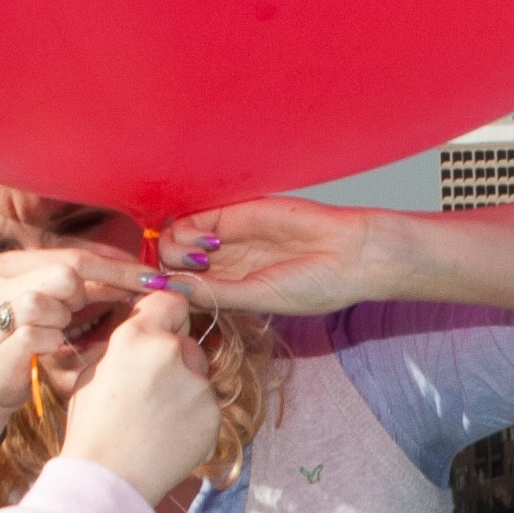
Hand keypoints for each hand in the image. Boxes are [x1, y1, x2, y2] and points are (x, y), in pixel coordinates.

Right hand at [0, 248, 131, 449]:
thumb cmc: (15, 346)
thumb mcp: (43, 307)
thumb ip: (75, 286)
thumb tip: (132, 274)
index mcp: (6, 265)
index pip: (74, 255)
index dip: (117, 267)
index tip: (152, 277)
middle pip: (65, 273)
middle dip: (88, 294)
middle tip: (84, 314)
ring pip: (49, 301)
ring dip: (62, 321)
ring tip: (52, 332)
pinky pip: (40, 336)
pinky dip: (51, 344)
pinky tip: (46, 349)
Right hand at [58, 288, 227, 495]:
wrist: (108, 479)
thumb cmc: (92, 427)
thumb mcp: (94, 372)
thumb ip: (124, 345)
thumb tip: (144, 333)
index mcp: (137, 337)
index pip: (170, 300)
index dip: (166, 315)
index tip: (163, 328)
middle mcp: (172, 352)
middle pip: (186, 342)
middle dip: (174, 358)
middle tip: (151, 389)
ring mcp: (197, 384)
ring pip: (198, 374)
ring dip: (185, 387)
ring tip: (157, 418)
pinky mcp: (213, 413)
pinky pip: (206, 404)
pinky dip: (193, 415)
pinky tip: (169, 435)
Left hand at [145, 196, 403, 314]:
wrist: (352, 254)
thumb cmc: (315, 286)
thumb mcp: (258, 297)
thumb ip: (214, 293)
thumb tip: (173, 290)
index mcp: (231, 289)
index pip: (182, 288)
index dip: (166, 291)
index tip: (161, 299)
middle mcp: (224, 263)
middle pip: (172, 264)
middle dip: (166, 270)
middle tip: (186, 276)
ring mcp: (227, 238)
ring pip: (177, 240)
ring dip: (175, 251)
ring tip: (200, 259)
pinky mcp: (236, 213)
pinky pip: (196, 217)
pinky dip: (188, 231)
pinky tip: (206, 245)